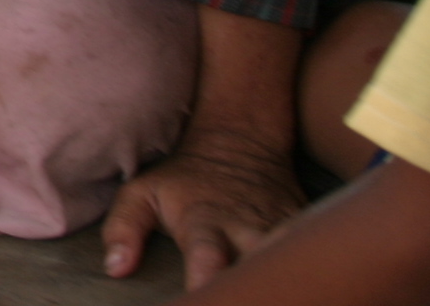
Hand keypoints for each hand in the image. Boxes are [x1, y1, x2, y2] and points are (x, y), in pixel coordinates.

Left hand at [101, 132, 305, 285]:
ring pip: (292, 263)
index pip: (208, 260)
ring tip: (281, 296)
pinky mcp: (304, 230)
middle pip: (259, 268)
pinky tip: (311, 289)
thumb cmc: (183, 177)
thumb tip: (116, 270)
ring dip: (285, 283)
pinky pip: (313, 256)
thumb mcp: (142, 193)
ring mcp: (280, 230)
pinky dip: (311, 273)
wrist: (240, 140)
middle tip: (240, 300)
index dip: (207, 286)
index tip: (202, 302)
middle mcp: (247, 229)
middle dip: (254, 290)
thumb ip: (124, 229)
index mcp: (204, 223)